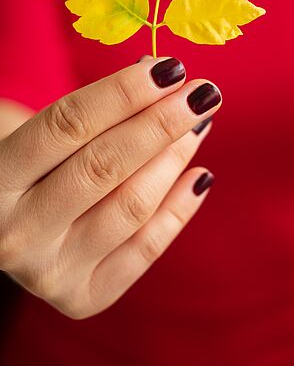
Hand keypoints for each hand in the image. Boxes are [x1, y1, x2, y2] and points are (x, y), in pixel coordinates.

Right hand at [0, 57, 220, 318]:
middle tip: (203, 93)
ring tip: (198, 126)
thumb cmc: (27, 170)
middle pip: (104, 166)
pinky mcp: (82, 297)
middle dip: (162, 123)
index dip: (123, 93)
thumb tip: (161, 78)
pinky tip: (199, 176)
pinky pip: (145, 249)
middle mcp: (15, 232)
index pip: (67, 125)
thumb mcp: (34, 135)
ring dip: (175, 159)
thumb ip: (87, 113)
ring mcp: (48, 273)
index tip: (170, 68)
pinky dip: (179, 210)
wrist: (5, 231)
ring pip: (131, 206)